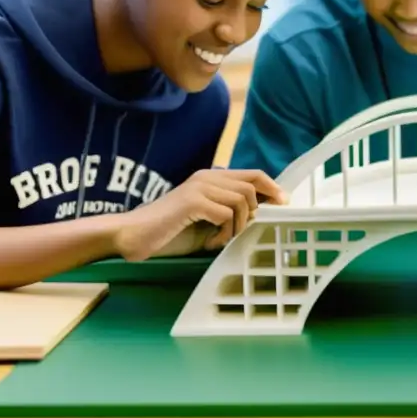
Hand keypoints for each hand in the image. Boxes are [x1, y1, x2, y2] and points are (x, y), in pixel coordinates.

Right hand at [112, 169, 286, 261]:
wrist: (132, 235)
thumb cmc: (169, 231)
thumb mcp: (206, 221)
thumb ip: (229, 214)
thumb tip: (261, 214)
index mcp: (210, 178)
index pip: (252, 174)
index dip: (272, 187)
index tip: (283, 204)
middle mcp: (207, 177)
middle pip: (251, 185)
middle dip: (257, 210)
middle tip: (245, 231)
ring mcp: (200, 187)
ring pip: (242, 201)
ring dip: (237, 226)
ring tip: (220, 240)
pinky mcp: (193, 201)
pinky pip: (226, 215)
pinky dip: (224, 233)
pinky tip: (210, 243)